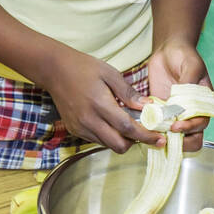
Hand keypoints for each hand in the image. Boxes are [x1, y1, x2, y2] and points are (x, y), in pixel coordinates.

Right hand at [40, 47, 163, 153]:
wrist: (54, 70)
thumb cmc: (83, 68)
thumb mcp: (110, 73)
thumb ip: (129, 92)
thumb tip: (148, 106)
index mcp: (100, 104)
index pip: (128, 128)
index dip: (146, 136)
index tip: (159, 139)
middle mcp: (89, 120)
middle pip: (119, 145)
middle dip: (135, 142)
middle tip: (144, 132)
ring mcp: (80, 127)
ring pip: (108, 145)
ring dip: (121, 139)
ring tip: (127, 124)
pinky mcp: (74, 130)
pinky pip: (96, 140)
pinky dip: (108, 136)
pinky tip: (110, 122)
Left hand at [146, 38, 209, 151]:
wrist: (168, 50)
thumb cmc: (185, 56)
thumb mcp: (191, 66)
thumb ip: (189, 83)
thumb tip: (182, 102)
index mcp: (204, 104)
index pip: (202, 124)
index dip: (191, 128)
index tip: (176, 126)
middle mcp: (191, 112)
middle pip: (192, 138)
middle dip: (181, 140)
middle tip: (166, 134)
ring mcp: (175, 113)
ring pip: (174, 136)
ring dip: (165, 137)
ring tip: (154, 131)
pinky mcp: (160, 111)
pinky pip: (158, 126)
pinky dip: (152, 129)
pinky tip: (145, 124)